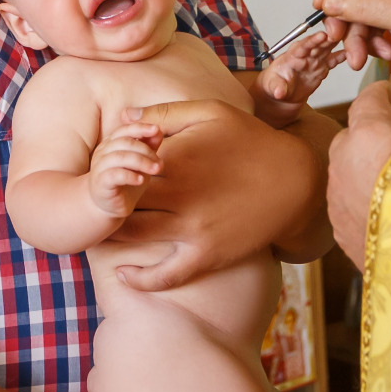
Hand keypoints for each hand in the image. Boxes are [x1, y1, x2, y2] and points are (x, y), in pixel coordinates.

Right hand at [88, 122, 162, 218]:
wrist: (109, 206)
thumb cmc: (126, 181)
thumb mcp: (140, 162)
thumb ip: (148, 146)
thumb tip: (158, 131)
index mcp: (111, 143)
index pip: (125, 130)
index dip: (141, 128)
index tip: (156, 129)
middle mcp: (103, 152)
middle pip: (125, 142)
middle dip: (146, 151)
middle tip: (160, 164)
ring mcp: (99, 167)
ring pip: (120, 157)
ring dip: (141, 162)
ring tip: (156, 170)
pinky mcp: (100, 182)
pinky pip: (115, 175)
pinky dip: (130, 175)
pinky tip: (141, 180)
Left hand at [109, 99, 318, 290]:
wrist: (297, 181)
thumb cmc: (252, 140)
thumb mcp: (211, 113)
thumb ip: (165, 113)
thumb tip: (125, 117)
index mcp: (174, 157)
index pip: (119, 164)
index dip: (105, 167)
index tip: (101, 170)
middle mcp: (178, 194)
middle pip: (119, 200)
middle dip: (103, 200)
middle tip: (93, 201)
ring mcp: (192, 228)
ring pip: (132, 235)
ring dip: (110, 233)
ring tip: (99, 229)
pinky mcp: (207, 255)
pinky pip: (164, 276)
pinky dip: (139, 279)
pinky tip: (124, 272)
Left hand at [259, 32, 343, 102]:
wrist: (282, 94)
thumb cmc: (274, 85)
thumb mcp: (272, 87)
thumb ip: (277, 88)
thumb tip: (279, 92)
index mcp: (292, 56)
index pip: (302, 46)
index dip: (312, 41)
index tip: (322, 36)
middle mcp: (305, 55)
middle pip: (318, 44)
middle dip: (329, 37)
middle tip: (341, 32)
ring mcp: (314, 60)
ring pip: (327, 49)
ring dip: (337, 44)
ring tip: (350, 38)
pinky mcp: (322, 67)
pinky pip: (333, 60)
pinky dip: (342, 56)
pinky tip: (351, 53)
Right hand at [313, 0, 390, 69]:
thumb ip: (362, 6)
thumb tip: (329, 3)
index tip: (323, 4)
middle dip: (341, 16)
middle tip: (338, 37)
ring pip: (353, 10)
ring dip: (354, 36)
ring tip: (360, 57)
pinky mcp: (389, 11)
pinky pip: (365, 23)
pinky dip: (368, 41)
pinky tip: (381, 52)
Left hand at [326, 82, 390, 264]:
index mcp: (368, 134)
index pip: (367, 98)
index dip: (383, 93)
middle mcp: (344, 161)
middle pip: (353, 135)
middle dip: (374, 134)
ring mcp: (337, 196)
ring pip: (347, 169)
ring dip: (367, 168)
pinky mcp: (338, 227)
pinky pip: (347, 200)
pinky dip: (363, 197)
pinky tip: (390, 208)